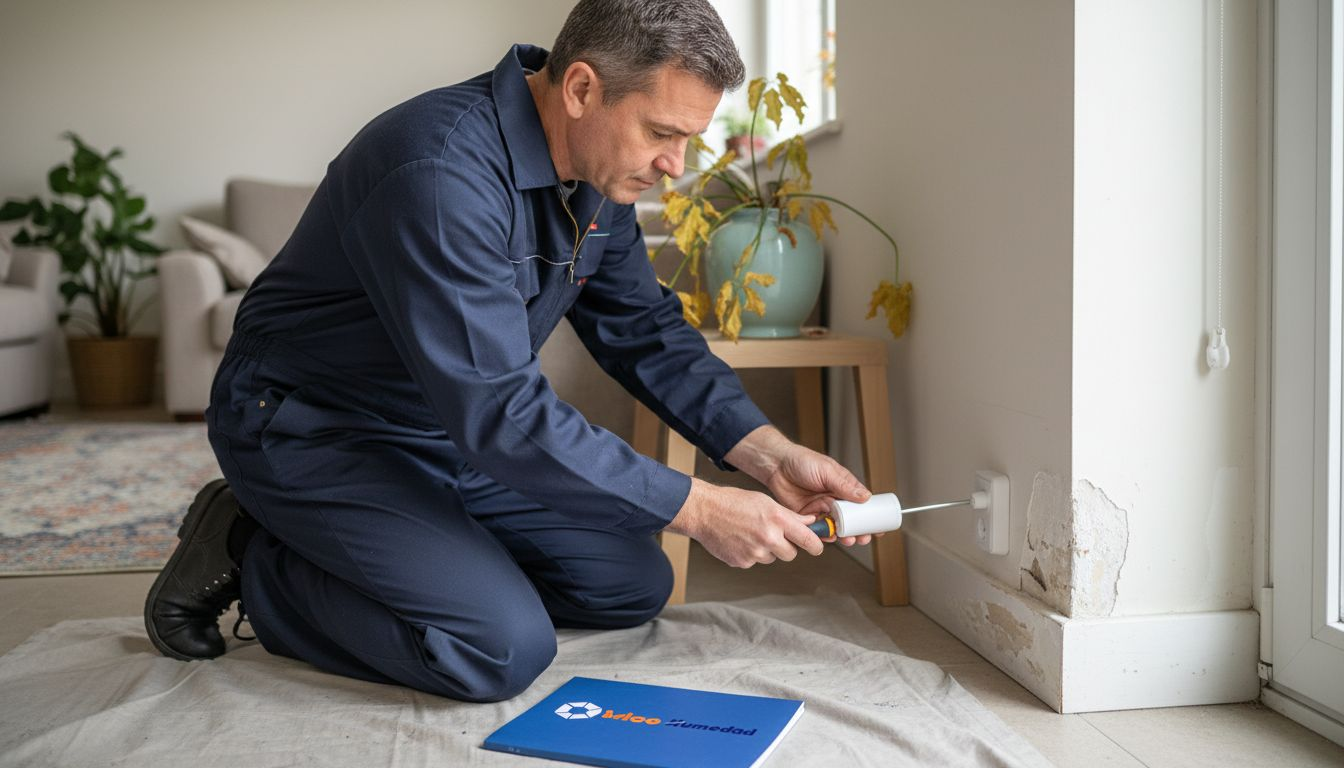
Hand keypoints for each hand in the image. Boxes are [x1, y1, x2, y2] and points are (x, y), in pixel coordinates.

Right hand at [665, 478, 822, 567]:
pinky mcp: (742, 562)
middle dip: (787, 547)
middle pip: (791, 554)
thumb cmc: (733, 502)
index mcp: (777, 519)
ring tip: (751, 533)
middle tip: (775, 536)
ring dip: (767, 550)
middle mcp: (768, 537)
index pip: (808, 540)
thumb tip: (809, 522)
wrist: (704, 511)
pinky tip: (740, 539)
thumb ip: (789, 515)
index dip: (815, 545)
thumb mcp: (766, 502)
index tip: (816, 547)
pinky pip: (754, 561)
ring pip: (772, 557)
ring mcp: (755, 553)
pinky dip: (750, 553)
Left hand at [725, 426, 875, 547]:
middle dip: (858, 531)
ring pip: (835, 527)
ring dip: (843, 535)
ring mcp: (820, 509)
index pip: (860, 506)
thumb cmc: (802, 461)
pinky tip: (830, 538)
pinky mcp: (806, 517)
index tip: (878, 528)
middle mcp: (833, 500)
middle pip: (850, 520)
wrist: (776, 465)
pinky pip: (818, 530)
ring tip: (849, 539)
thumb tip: (866, 497)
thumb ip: (844, 485)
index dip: (870, 518)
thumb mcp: (827, 471)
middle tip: (863, 538)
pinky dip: (824, 535)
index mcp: (842, 488)